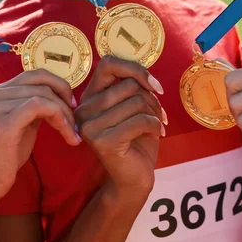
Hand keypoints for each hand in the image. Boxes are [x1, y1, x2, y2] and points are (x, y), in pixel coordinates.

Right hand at [0, 70, 80, 202]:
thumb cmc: (5, 157)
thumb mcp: (23, 124)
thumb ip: (35, 106)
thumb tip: (61, 94)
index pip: (35, 74)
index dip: (59, 85)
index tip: (71, 105)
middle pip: (42, 82)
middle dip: (65, 101)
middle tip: (75, 123)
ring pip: (44, 95)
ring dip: (65, 114)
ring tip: (71, 134)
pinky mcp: (2, 123)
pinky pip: (39, 106)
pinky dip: (59, 118)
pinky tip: (67, 135)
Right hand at [75, 56, 166, 198]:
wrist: (134, 177)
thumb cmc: (137, 140)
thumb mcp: (135, 107)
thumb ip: (135, 87)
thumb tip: (147, 78)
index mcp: (89, 97)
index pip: (108, 64)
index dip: (135, 68)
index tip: (154, 85)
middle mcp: (83, 110)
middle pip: (129, 85)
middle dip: (151, 99)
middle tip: (158, 115)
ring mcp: (90, 126)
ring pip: (136, 101)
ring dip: (154, 113)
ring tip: (156, 125)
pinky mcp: (102, 141)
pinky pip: (139, 120)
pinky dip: (154, 125)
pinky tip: (157, 134)